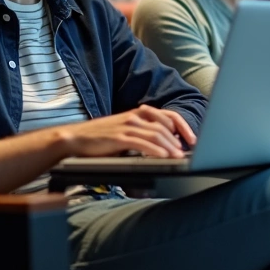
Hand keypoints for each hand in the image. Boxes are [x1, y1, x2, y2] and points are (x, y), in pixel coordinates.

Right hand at [62, 105, 196, 158]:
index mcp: (139, 113)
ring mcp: (127, 126)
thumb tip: (166, 144)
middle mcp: (135, 116)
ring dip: (170, 146)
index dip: (184, 127)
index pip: (169, 116)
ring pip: (156, 135)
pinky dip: (155, 150)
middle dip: (178, 140)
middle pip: (165, 127)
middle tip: (187, 152)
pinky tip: (163, 156)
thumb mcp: (127, 131)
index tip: (193, 139)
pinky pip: (142, 143)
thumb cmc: (102, 138)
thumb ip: (145, 133)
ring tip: (178, 156)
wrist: (76, 138)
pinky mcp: (119, 137)